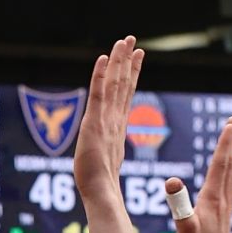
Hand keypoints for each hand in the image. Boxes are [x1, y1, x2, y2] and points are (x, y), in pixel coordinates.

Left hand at [74, 36, 143, 203]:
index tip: (137, 57)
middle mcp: (115, 120)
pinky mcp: (94, 123)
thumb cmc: (102, 186)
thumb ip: (110, 154)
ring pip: (114, 84)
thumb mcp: (107, 164)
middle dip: (128, 61)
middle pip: (123, 84)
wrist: (101, 192)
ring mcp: (106, 120)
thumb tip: (112, 160)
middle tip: (132, 40)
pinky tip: (103, 58)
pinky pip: (98, 94)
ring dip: (118, 61)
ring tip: (124, 41)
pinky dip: (100, 75)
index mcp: (118, 128)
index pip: (125, 95)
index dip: (132, 74)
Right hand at [172, 117, 231, 232]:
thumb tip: (171, 181)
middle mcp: (221, 199)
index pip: (219, 164)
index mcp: (212, 197)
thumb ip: (179, 204)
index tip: (231, 124)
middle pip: (229, 165)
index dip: (225, 143)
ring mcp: (225, 207)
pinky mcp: (225, 215)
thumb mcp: (184, 227)